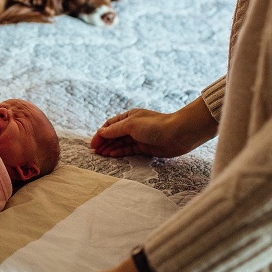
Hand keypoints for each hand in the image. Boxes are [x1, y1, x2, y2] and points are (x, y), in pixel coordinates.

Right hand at [90, 97, 217, 157]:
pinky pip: (128, 149)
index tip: (93, 144)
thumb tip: (100, 132)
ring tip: (101, 155)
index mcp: (129, 116)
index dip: (100, 134)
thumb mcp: (131, 125)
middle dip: (104, 142)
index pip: (110, 125)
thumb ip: (114, 130)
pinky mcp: (145, 147)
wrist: (178, 134)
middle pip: (114, 134)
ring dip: (110, 148)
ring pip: (120, 143)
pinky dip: (120, 152)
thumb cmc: (155, 125)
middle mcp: (133, 126)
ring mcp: (139, 137)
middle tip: (95, 152)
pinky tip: (112, 155)